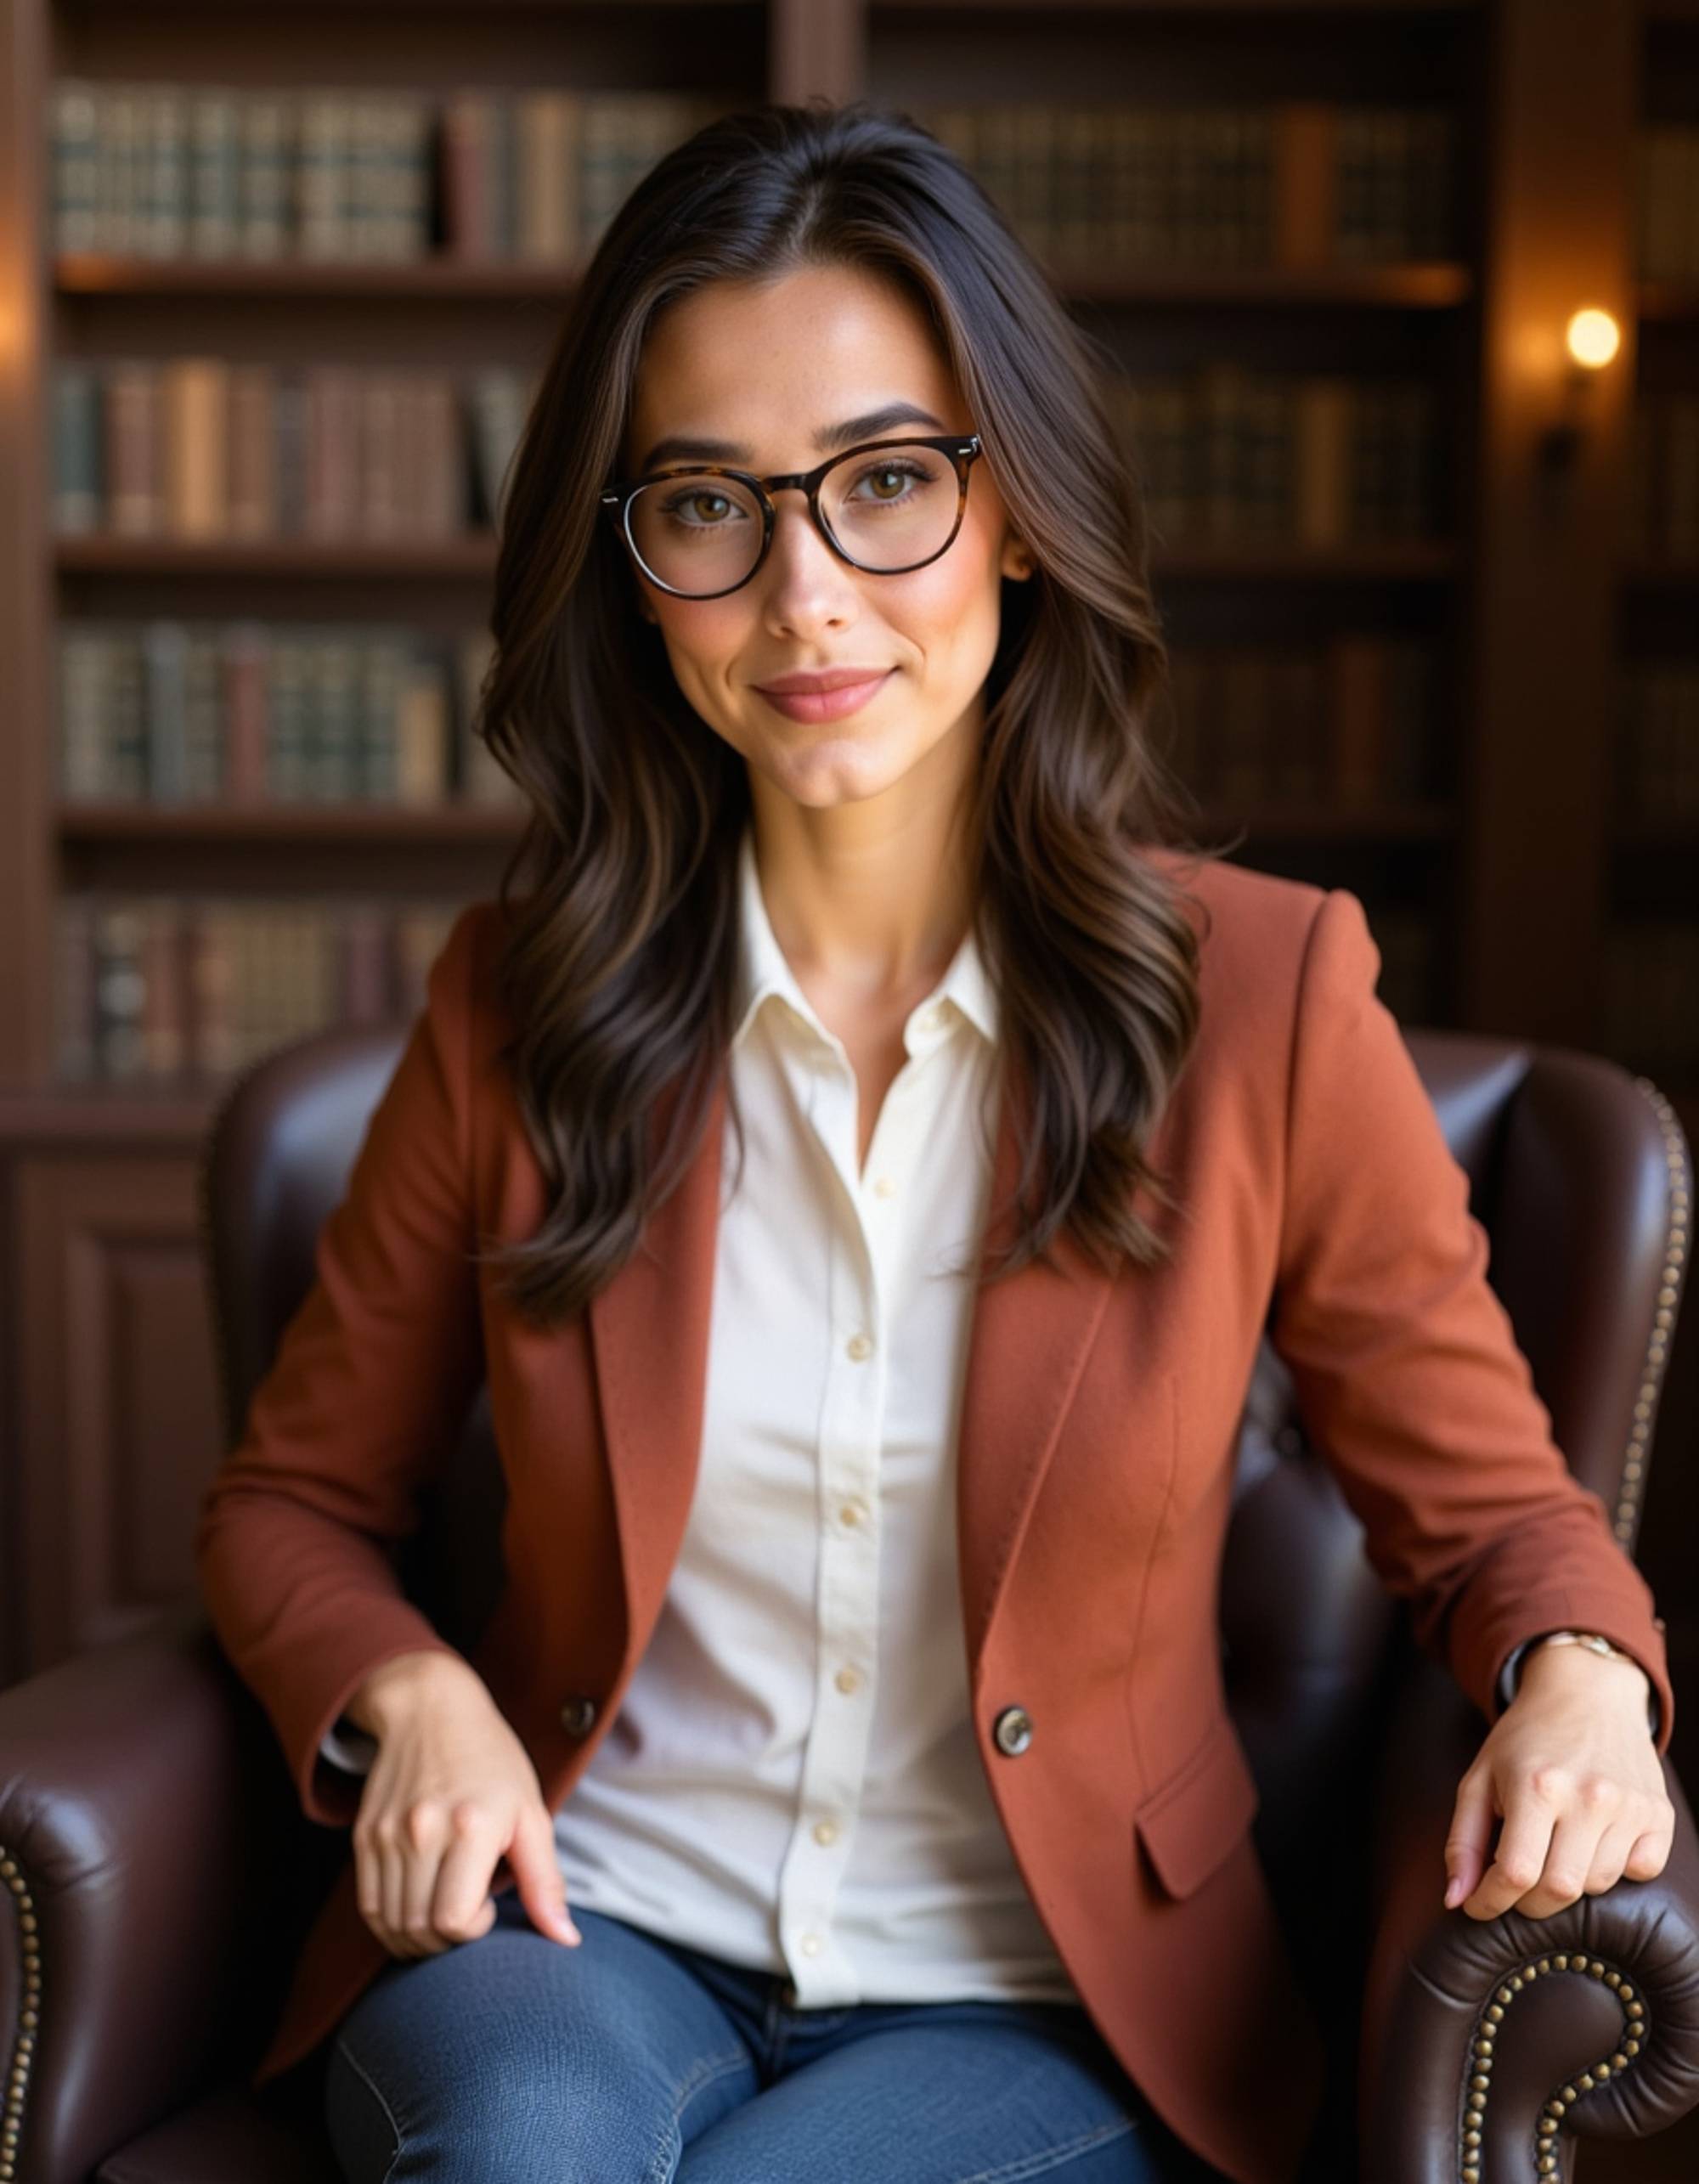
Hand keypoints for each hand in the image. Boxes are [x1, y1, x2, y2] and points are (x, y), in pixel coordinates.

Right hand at [346, 1651, 582, 1959]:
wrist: (431, 1710)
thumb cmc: (492, 1762)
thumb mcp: (531, 1812)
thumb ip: (545, 1881)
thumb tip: (566, 1940)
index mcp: (472, 1825)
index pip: (454, 1919)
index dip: (472, 1932)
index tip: (487, 1908)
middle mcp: (423, 1830)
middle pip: (420, 1929)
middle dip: (446, 1944)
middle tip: (465, 1920)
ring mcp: (387, 1833)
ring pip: (390, 1924)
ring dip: (416, 1940)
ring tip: (442, 1918)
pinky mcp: (363, 1835)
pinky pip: (368, 1906)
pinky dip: (390, 1924)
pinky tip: (416, 1910)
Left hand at [1444, 1644, 1674, 1919]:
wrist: (1587, 1694)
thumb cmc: (1525, 1739)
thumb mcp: (1479, 1778)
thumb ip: (1463, 1841)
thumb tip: (1454, 1900)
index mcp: (1537, 1786)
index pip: (1516, 1873)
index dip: (1491, 1901)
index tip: (1480, 1905)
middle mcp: (1589, 1797)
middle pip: (1559, 1890)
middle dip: (1529, 1901)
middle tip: (1518, 1881)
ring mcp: (1629, 1806)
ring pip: (1598, 1885)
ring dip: (1570, 1882)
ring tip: (1555, 1848)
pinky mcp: (1659, 1814)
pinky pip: (1642, 1871)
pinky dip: (1617, 1869)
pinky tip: (1595, 1841)